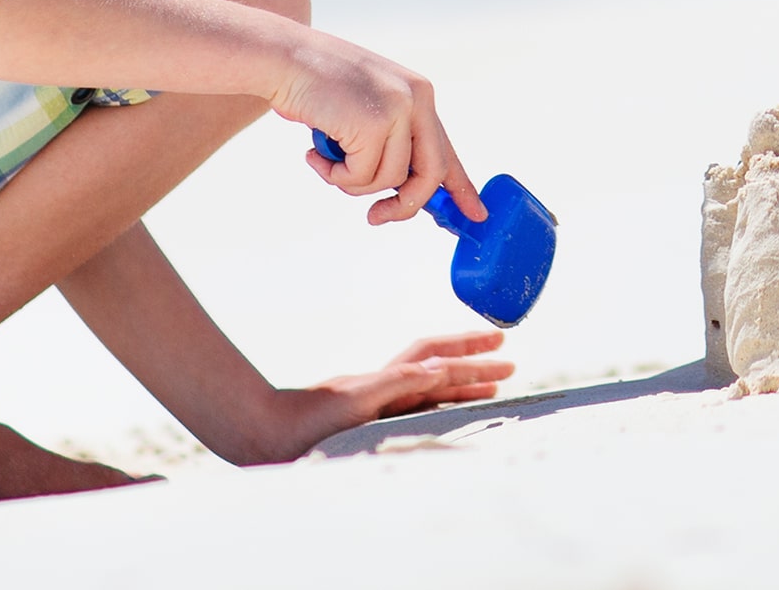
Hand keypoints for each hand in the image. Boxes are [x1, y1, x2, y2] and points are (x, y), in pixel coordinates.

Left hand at [222, 333, 515, 463]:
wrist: (268, 433)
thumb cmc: (307, 419)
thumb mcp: (354, 400)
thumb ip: (395, 382)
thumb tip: (435, 370)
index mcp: (387, 380)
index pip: (437, 358)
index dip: (470, 350)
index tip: (502, 344)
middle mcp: (385, 388)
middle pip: (439, 371)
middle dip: (475, 367)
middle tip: (510, 366)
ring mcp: (377, 405)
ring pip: (429, 390)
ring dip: (460, 387)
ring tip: (490, 390)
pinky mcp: (368, 423)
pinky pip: (415, 410)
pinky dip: (437, 406)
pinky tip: (442, 413)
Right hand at [277, 32, 484, 223]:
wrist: (284, 59)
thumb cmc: (317, 87)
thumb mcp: (366, 109)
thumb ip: (390, 140)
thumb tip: (403, 191)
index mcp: (419, 94)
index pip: (446, 149)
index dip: (460, 186)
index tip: (475, 214)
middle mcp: (417, 98)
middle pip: (430, 173)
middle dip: (405, 204)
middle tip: (376, 217)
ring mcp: (398, 109)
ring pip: (388, 180)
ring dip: (351, 183)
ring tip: (326, 161)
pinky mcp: (373, 123)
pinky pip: (359, 177)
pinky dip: (333, 175)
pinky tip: (315, 154)